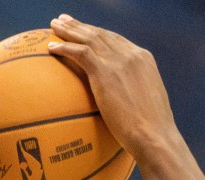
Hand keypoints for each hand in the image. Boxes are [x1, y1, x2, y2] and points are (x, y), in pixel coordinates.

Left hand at [48, 14, 178, 161]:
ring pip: (89, 37)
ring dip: (69, 30)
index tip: (87, 31)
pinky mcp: (104, 71)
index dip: (99, 34)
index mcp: (143, 59)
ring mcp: (118, 61)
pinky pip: (79, 53)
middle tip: (64, 20)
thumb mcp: (147, 106)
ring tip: (54, 25)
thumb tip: (127, 108)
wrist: (154, 135)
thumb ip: (135, 97)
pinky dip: (64, 48)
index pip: (117, 41)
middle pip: (101, 34)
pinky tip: (51, 47)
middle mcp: (131, 54)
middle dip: (81, 26)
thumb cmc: (152, 133)